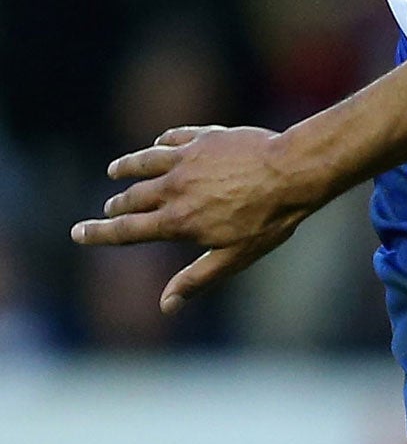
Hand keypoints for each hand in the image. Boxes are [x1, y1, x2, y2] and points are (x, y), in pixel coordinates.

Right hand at [70, 125, 318, 312]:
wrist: (293, 171)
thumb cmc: (269, 219)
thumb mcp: (234, 257)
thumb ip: (197, 279)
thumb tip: (165, 306)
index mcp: (176, 222)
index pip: (125, 231)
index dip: (97, 233)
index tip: (77, 232)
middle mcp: (174, 189)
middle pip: (132, 198)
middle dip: (116, 205)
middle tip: (109, 208)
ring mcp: (187, 160)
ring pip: (144, 162)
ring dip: (126, 167)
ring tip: (115, 170)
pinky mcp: (205, 138)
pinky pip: (173, 137)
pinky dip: (161, 142)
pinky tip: (159, 143)